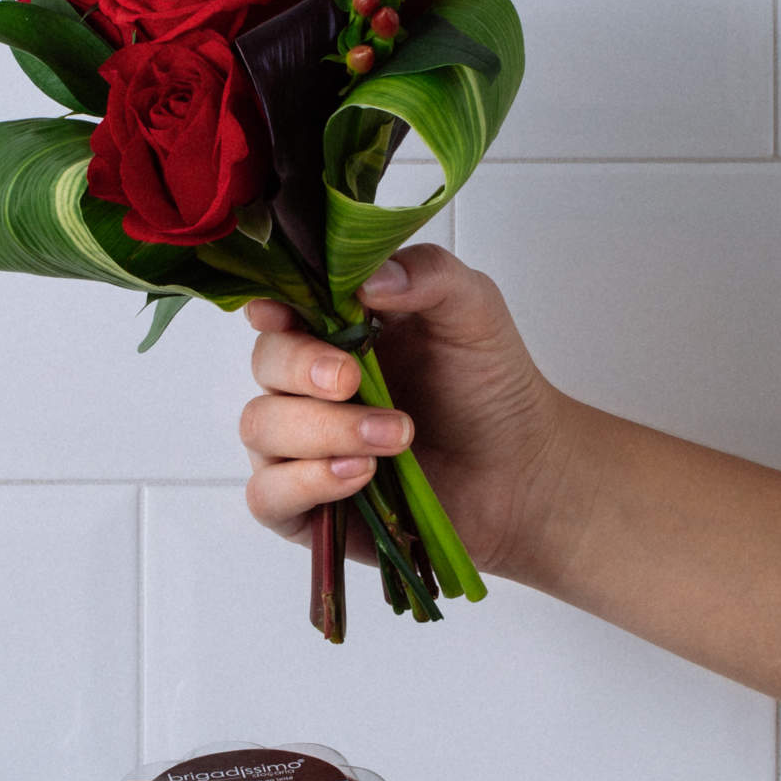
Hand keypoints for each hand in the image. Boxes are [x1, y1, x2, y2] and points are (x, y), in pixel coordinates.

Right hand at [239, 243, 576, 582]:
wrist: (519, 469)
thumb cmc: (489, 388)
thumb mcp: (473, 311)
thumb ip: (430, 274)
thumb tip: (369, 278)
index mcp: (334, 329)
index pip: (274, 309)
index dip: (269, 308)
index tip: (282, 314)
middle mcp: (305, 386)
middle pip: (264, 365)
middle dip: (305, 370)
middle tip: (356, 381)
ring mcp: (299, 447)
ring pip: (260, 428)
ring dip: (324, 431)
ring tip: (395, 438)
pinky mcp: (304, 507)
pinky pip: (268, 496)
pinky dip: (307, 482)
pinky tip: (360, 475)